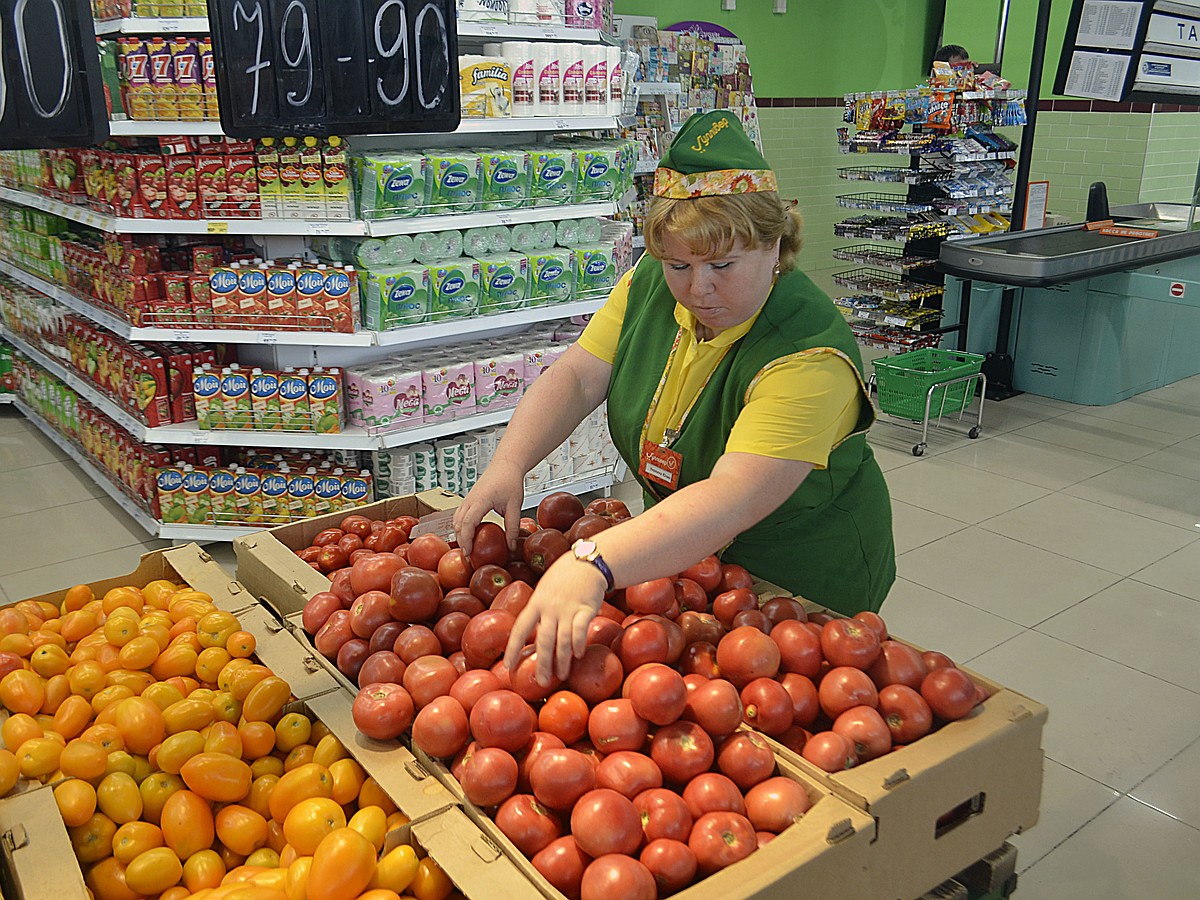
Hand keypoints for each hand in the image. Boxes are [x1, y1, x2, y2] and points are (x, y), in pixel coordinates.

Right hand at [453, 460, 524, 558]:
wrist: (506, 464)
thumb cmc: (510, 481)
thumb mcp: (515, 506)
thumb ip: (513, 526)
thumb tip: (511, 546)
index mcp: (480, 500)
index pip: (467, 523)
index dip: (466, 540)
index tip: (469, 553)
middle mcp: (470, 499)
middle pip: (458, 524)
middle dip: (461, 542)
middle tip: (469, 558)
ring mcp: (467, 499)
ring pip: (456, 520)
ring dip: (459, 535)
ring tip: (468, 550)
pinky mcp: (468, 499)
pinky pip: (459, 515)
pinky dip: (461, 527)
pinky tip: (468, 536)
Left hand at [504, 554, 606, 685]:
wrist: (586, 562)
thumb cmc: (563, 578)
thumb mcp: (544, 590)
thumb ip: (538, 610)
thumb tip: (530, 633)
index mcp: (536, 603)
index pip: (520, 628)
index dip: (513, 648)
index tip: (508, 666)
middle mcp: (550, 607)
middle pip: (543, 639)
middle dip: (541, 663)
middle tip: (540, 682)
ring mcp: (568, 608)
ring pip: (562, 639)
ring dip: (562, 660)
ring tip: (561, 675)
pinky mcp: (586, 608)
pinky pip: (580, 629)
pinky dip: (578, 643)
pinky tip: (579, 655)